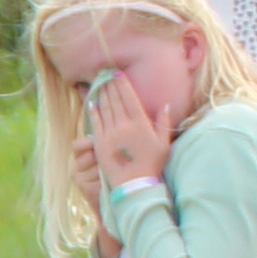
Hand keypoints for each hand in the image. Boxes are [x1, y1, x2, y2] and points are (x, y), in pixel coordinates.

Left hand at [82, 74, 177, 192]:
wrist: (133, 183)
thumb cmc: (152, 164)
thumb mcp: (164, 143)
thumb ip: (164, 122)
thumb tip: (165, 105)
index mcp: (140, 123)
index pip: (130, 98)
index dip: (123, 85)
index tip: (118, 74)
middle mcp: (123, 125)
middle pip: (115, 101)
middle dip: (110, 86)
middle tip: (106, 75)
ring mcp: (110, 134)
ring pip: (104, 109)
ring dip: (102, 95)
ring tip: (100, 84)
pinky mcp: (99, 143)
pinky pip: (95, 123)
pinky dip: (93, 111)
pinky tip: (91, 103)